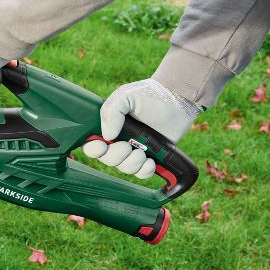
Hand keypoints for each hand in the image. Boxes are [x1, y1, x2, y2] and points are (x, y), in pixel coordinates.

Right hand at [81, 78, 201, 178]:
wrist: (179, 101)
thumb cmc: (150, 96)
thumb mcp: (126, 96)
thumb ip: (112, 111)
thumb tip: (108, 136)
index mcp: (108, 126)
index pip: (90, 143)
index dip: (93, 149)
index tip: (103, 145)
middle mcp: (118, 139)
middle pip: (106, 159)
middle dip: (116, 157)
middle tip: (128, 147)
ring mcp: (133, 149)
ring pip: (123, 167)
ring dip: (132, 164)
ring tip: (143, 153)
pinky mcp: (149, 157)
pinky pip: (140, 173)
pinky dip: (144, 171)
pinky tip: (151, 162)